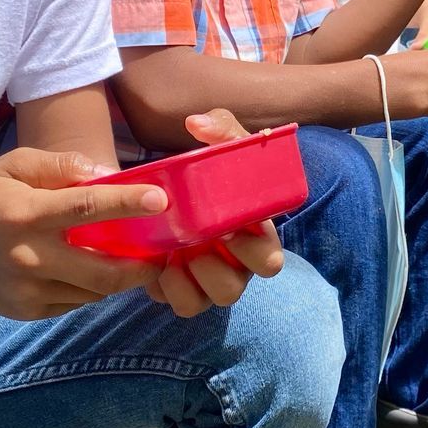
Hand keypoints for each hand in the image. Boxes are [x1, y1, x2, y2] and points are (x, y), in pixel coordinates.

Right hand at [0, 147, 167, 318]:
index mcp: (24, 214)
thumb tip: (106, 175)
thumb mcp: (11, 166)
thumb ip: (58, 166)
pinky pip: (75, 303)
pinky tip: (96, 272)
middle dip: (141, 266)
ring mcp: (28, 290)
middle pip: (102, 271)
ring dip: (120, 279)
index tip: (160, 200)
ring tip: (136, 262)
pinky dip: (92, 289)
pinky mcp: (27, 311)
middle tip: (161, 254)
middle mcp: (28, 257)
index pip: (85, 207)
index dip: (127, 204)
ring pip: (93, 292)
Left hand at [144, 111, 285, 318]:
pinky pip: (178, 303)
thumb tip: (196, 125)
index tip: (229, 227)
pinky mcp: (181, 290)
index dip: (253, 252)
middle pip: (237, 290)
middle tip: (197, 243)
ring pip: (208, 301)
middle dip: (216, 269)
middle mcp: (236, 265)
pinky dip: (166, 287)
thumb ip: (221, 129)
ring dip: (191, 280)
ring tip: (174, 252)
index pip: (270, 262)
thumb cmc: (211, 169)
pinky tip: (157, 260)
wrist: (169, 188)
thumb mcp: (222, 144)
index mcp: (255, 237)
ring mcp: (209, 281)